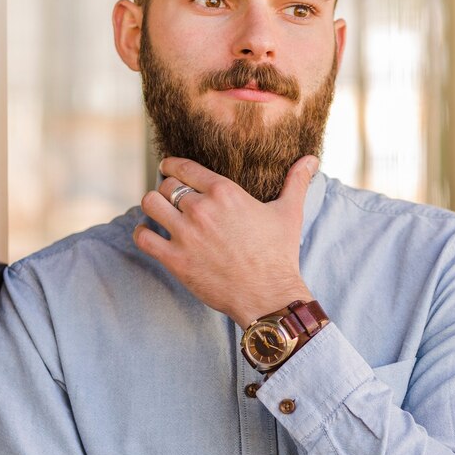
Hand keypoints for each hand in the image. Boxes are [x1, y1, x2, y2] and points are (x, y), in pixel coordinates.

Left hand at [133, 155, 318, 327]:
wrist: (268, 295)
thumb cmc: (279, 254)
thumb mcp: (289, 212)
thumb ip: (296, 181)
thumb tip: (311, 159)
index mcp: (224, 192)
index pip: (183, 167)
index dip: (171, 166)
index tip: (168, 169)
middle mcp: (201, 208)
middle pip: (165, 185)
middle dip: (166, 190)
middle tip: (171, 200)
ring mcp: (186, 234)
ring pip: (149, 204)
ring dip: (152, 207)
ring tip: (159, 214)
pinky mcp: (175, 259)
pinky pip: (143, 236)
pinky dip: (143, 233)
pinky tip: (151, 235)